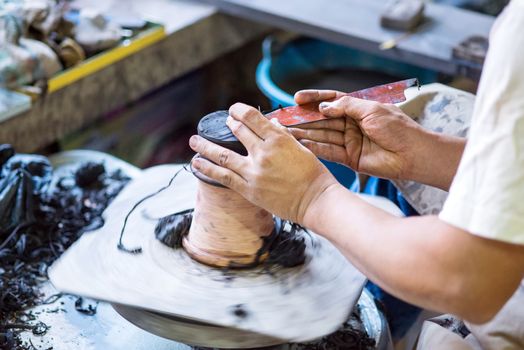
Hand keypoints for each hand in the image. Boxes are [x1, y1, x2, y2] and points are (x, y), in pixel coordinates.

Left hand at [189, 103, 337, 224]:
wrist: (315, 201)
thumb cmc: (313, 175)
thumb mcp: (301, 148)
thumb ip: (282, 136)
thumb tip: (269, 124)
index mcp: (278, 139)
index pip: (252, 117)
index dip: (239, 110)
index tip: (233, 110)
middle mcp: (263, 153)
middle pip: (237, 131)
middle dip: (228, 124)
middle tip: (223, 123)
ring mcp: (254, 172)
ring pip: (223, 155)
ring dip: (205, 146)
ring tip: (193, 141)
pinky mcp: (249, 190)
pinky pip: (223, 177)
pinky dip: (208, 169)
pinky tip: (197, 163)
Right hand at [291, 90, 428, 180]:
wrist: (413, 153)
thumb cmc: (398, 128)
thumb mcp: (372, 109)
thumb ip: (346, 106)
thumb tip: (324, 107)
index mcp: (358, 108)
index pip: (331, 101)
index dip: (314, 99)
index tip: (297, 98)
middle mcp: (351, 124)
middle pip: (323, 119)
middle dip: (305, 119)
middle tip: (285, 118)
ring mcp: (349, 141)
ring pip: (323, 135)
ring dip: (306, 134)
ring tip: (287, 132)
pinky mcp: (349, 158)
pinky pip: (329, 152)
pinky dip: (315, 149)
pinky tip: (301, 145)